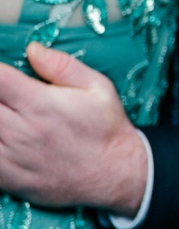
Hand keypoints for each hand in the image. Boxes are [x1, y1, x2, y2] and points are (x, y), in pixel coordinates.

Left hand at [0, 44, 147, 214]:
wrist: (116, 175)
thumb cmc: (107, 129)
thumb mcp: (98, 87)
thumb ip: (62, 66)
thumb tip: (32, 49)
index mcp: (40, 104)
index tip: (0, 73)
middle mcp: (21, 130)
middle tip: (6, 96)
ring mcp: (11, 157)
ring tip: (7, 113)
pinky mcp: (8, 179)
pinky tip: (4, 136)